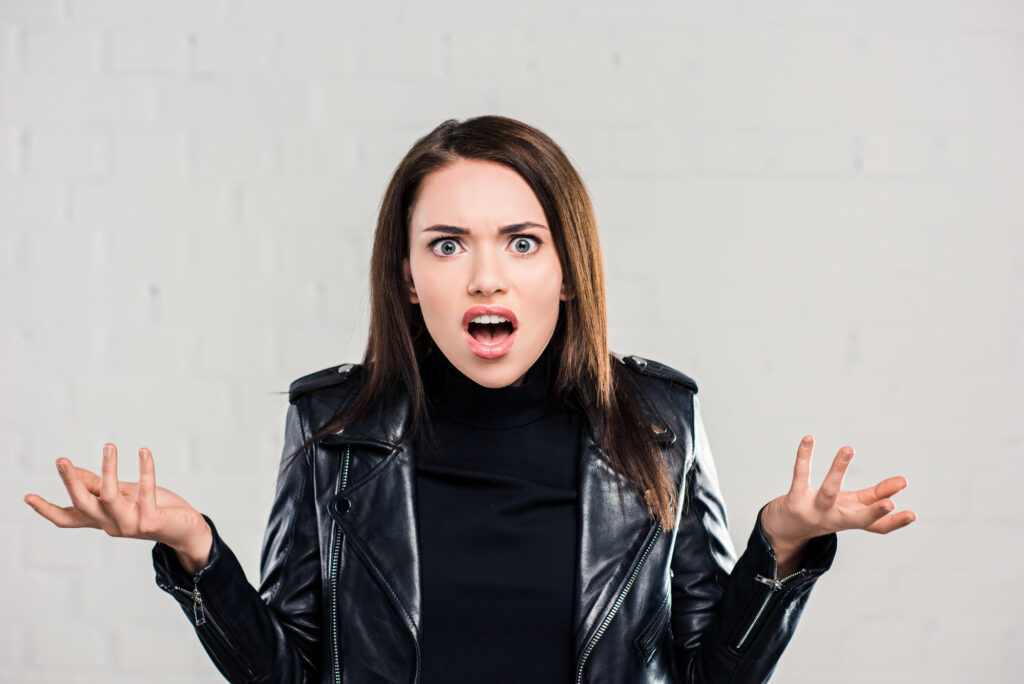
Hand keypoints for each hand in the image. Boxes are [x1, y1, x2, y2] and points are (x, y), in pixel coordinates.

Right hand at [23, 443, 210, 561]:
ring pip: (109, 496)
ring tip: (110, 446)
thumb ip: (100, 486)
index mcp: (102, 519)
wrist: (186, 529)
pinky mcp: (151, 521)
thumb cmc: (155, 508)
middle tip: (60, 460)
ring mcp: (130, 525)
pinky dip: (145, 469)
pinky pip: (145, 491)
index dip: (48, 510)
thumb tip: (74, 471)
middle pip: (83, 505)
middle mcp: (112, 525)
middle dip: (70, 482)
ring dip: (108, 469)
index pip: (69, 518)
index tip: (27, 497)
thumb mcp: (125, 495)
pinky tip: (144, 452)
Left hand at [760, 435, 916, 553]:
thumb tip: (902, 483)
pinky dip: (804, 456)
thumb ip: (874, 497)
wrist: (785, 530)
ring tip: (848, 448)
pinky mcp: (794, 500)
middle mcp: (834, 519)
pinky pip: (800, 475)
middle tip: (890, 503)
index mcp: (851, 521)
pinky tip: (809, 439)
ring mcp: (813, 511)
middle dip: (874, 511)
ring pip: (828, 491)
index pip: (877, 526)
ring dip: (838, 470)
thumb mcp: (849, 507)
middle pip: (857, 518)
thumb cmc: (823, 514)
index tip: (912, 515)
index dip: (895, 523)